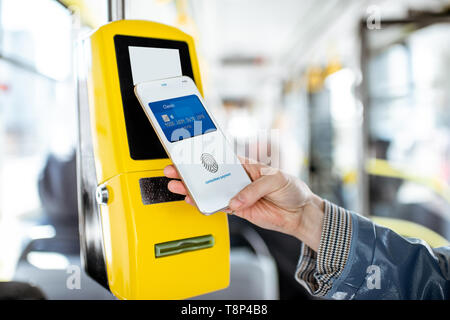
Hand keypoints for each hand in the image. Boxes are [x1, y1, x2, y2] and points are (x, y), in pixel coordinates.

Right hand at [163, 158, 324, 250]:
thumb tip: (235, 200)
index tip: (188, 152)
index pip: (220, 158)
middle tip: (174, 170)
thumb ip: (254, 189)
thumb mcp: (276, 180)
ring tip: (177, 186)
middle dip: (191, 172)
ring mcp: (236, 194)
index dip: (204, 155)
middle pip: (210, 174)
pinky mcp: (238, 209)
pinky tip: (193, 201)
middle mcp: (237, 178)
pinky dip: (205, 205)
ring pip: (210, 191)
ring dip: (193, 189)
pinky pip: (218, 206)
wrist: (299, 213)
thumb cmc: (291, 189)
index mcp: (245, 165)